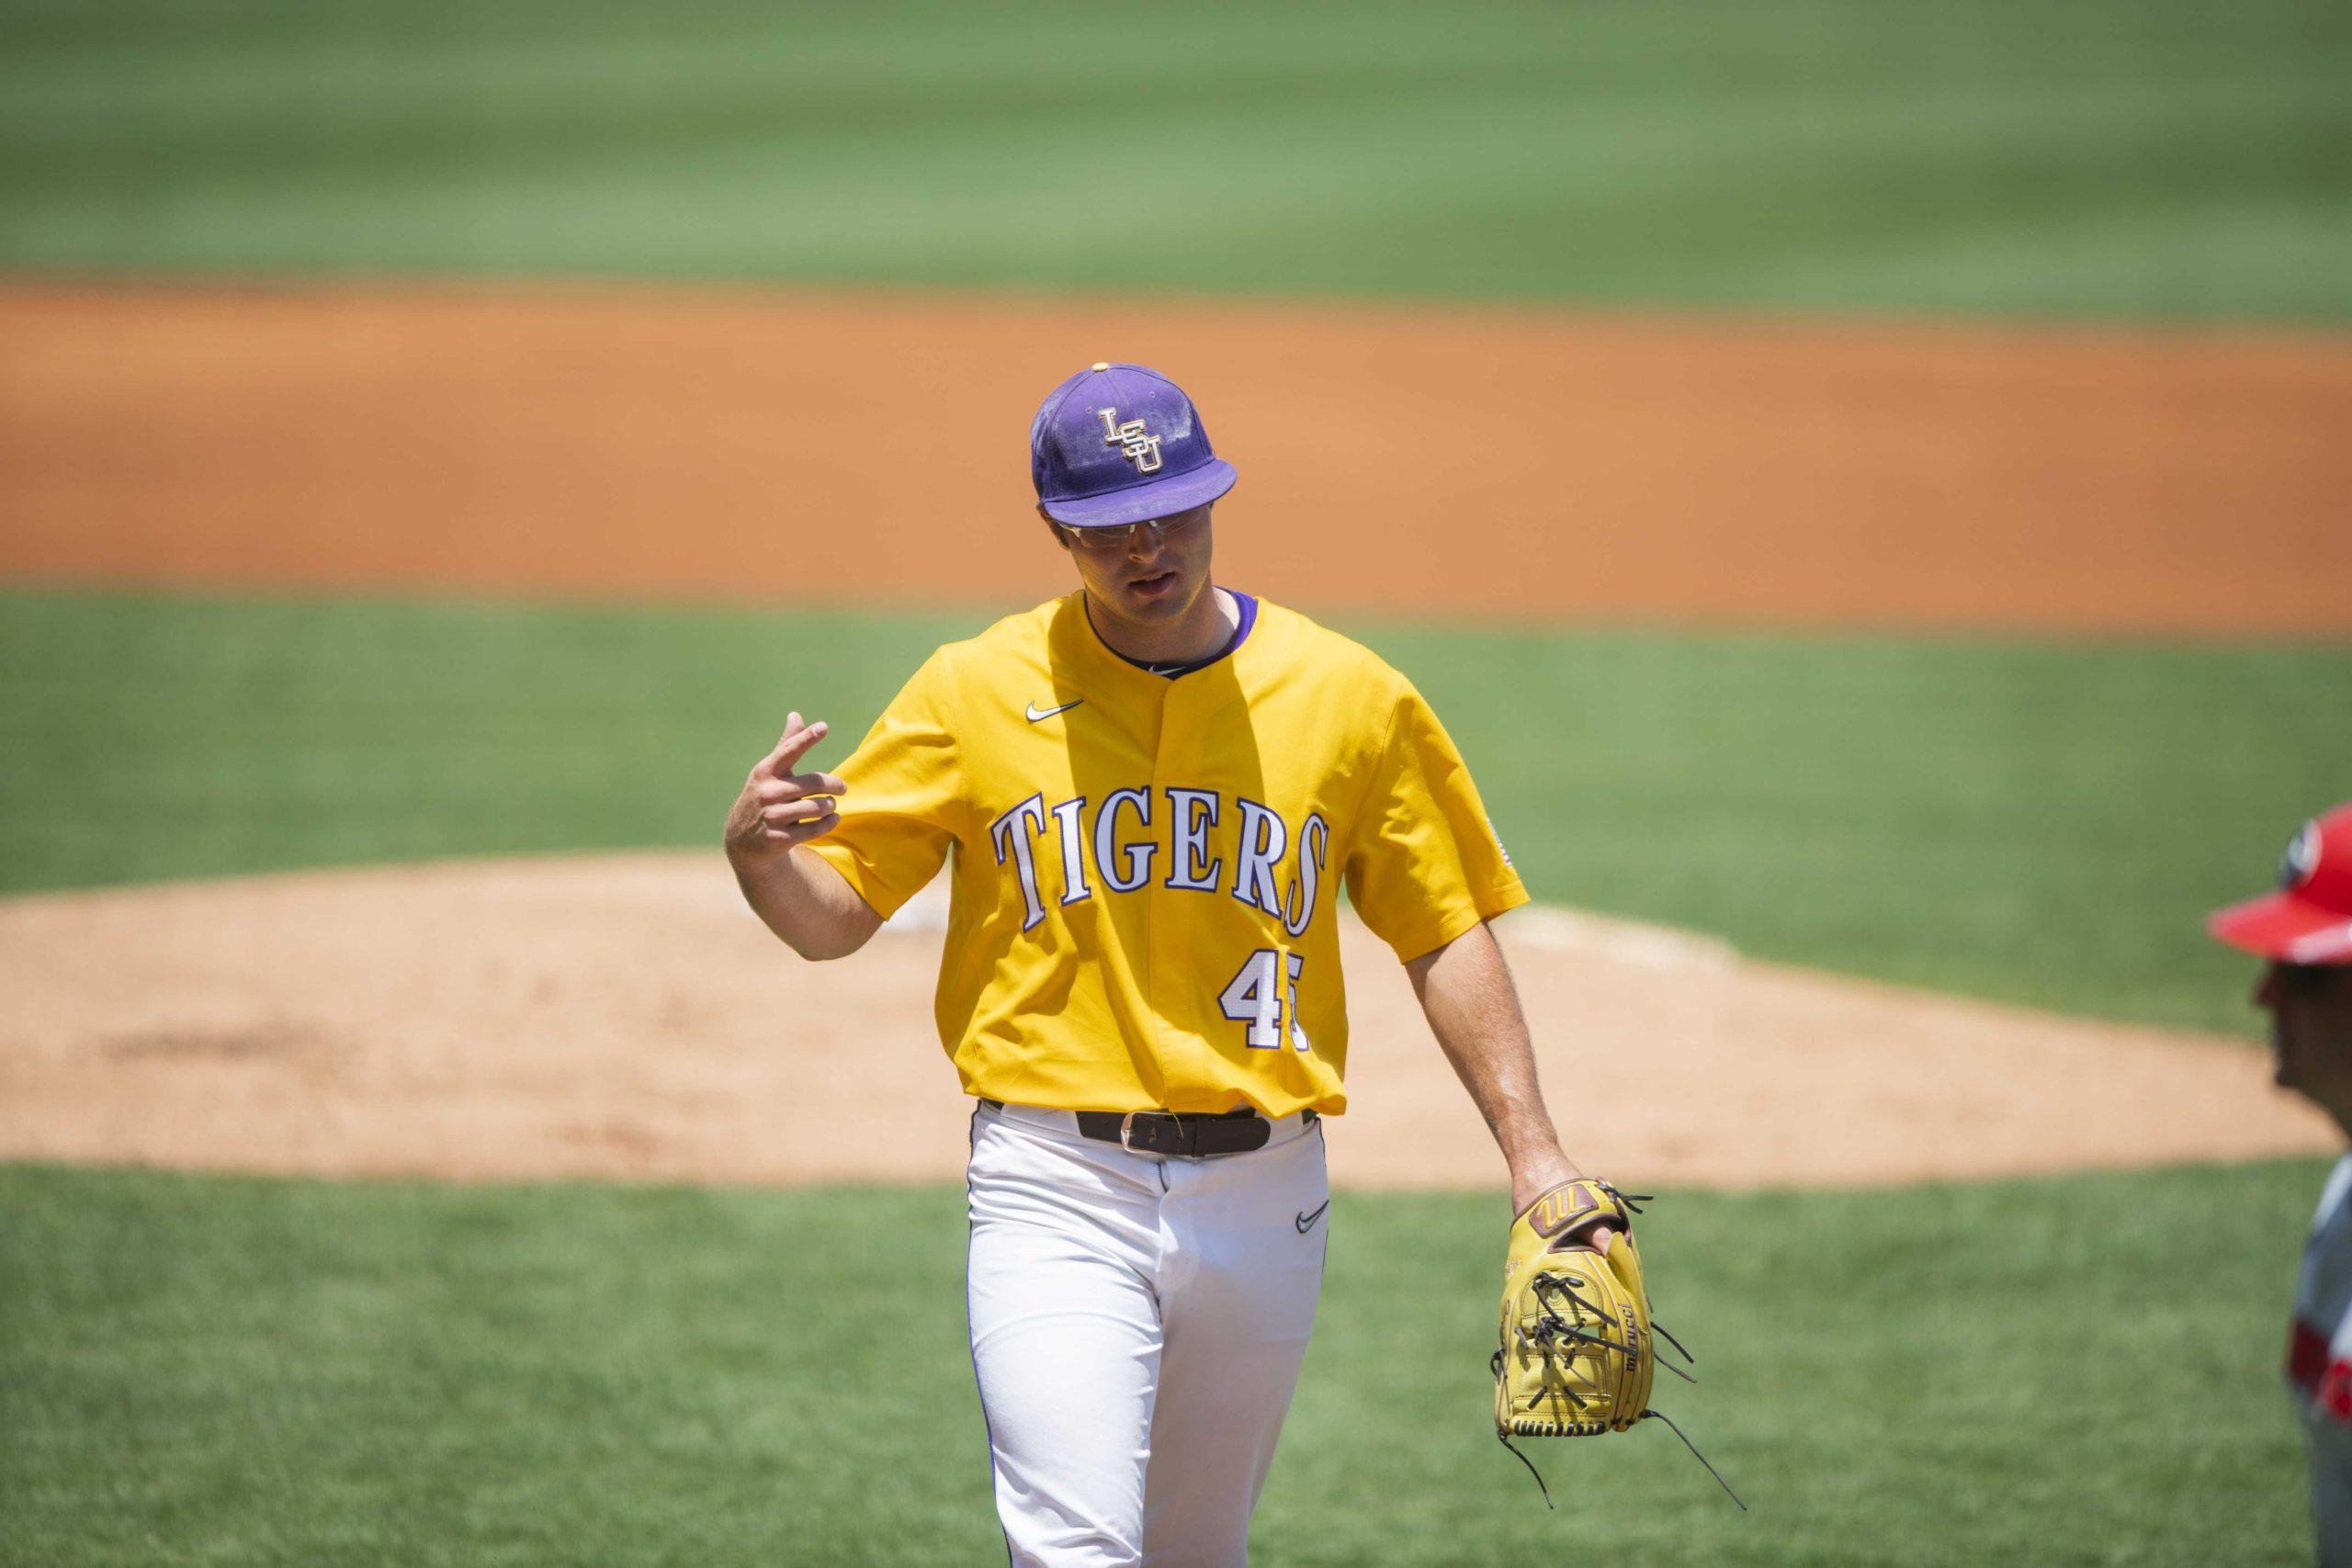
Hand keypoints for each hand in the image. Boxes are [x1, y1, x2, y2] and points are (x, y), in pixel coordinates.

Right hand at [724, 711, 846, 863]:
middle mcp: (767, 792)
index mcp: (765, 771)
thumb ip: (787, 745)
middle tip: (842, 787)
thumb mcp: (769, 772)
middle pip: (813, 782)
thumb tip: (796, 715)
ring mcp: (772, 816)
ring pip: (817, 807)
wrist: (743, 840)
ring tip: (831, 804)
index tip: (823, 727)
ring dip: (830, 805)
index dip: (806, 738)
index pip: (788, 751)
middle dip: (834, 784)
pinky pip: (815, 828)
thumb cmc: (764, 797)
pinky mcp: (779, 838)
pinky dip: (829, 822)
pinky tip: (832, 818)